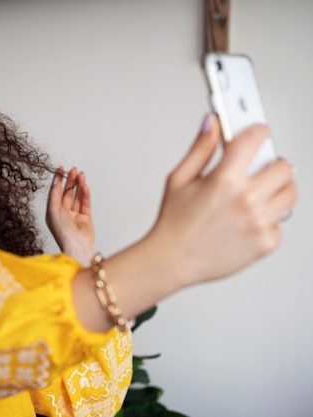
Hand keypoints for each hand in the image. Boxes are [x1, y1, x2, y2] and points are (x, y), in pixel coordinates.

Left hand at [46, 167, 94, 265]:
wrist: (76, 245)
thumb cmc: (62, 231)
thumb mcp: (53, 209)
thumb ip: (54, 193)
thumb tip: (56, 179)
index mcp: (53, 212)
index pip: (55, 192)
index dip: (58, 180)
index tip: (61, 169)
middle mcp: (63, 213)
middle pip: (67, 193)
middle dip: (70, 181)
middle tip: (74, 170)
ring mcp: (75, 216)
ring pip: (77, 197)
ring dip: (79, 185)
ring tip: (81, 175)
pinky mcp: (86, 218)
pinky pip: (85, 203)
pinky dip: (85, 194)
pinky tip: (85, 186)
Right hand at [148, 113, 297, 286]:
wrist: (172, 260)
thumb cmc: (173, 222)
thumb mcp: (179, 179)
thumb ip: (201, 148)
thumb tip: (212, 122)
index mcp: (224, 181)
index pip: (254, 140)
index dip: (258, 131)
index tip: (259, 132)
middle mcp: (246, 201)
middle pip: (282, 167)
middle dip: (271, 163)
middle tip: (258, 168)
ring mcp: (259, 223)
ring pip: (289, 194)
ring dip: (277, 189)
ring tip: (257, 193)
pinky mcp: (265, 243)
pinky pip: (280, 223)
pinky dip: (268, 220)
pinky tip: (248, 220)